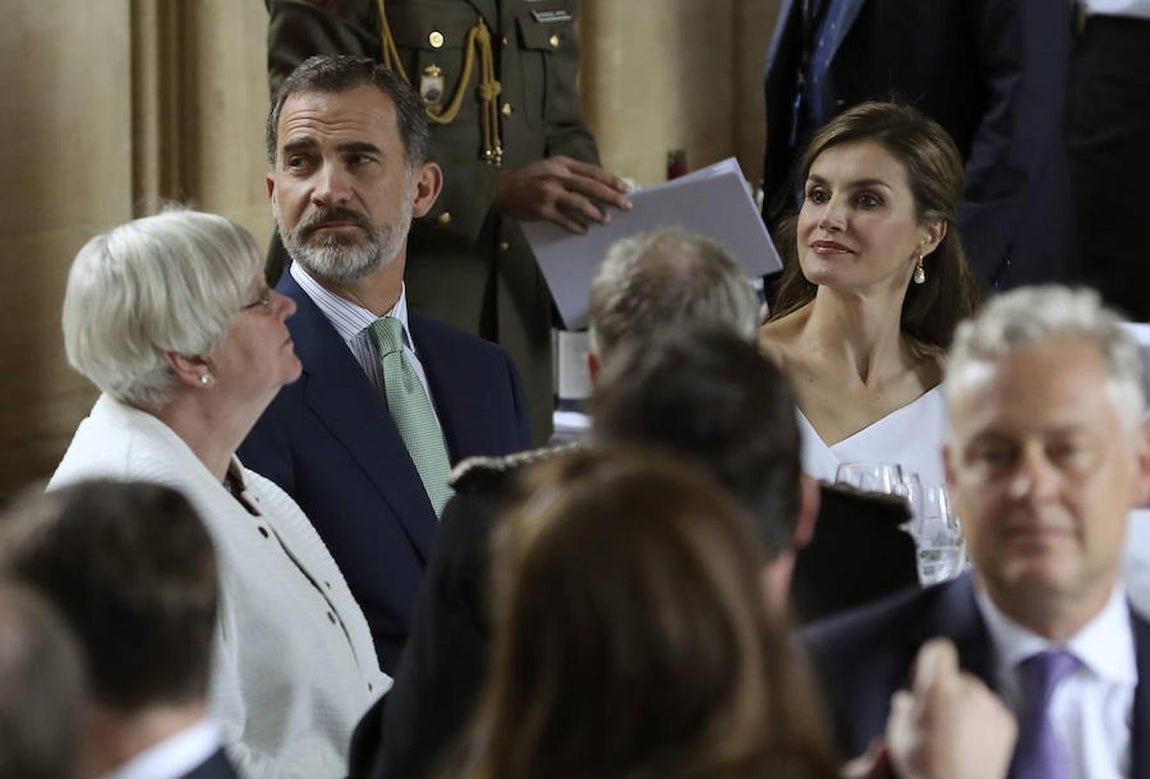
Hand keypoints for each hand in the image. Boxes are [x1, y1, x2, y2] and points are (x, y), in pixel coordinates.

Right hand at [492, 155, 631, 233]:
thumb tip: (597, 187)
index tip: (625, 188)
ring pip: (580, 204)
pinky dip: (576, 226)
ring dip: (595, 213)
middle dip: (611, 197)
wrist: (501, 188)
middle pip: (590, 187)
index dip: (610, 181)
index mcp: (562, 164)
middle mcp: (557, 176)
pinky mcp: (542, 210)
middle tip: (626, 206)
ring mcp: (549, 194)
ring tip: (606, 220)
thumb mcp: (549, 167)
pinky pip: (564, 220)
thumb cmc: (529, 178)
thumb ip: (570, 173)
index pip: (592, 172)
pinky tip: (584, 231)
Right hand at [886, 638, 1016, 778]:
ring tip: (953, 734)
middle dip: (945, 688)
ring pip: (974, 692)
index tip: (921, 680)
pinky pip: (990, 709)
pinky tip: (970, 743)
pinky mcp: (1007, 723)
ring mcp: (991, 707)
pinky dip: (980, 719)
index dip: (928, 661)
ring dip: (963, 704)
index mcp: (939, 688)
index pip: (939, 649)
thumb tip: (906, 699)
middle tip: (935, 717)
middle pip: (956, 674)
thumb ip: (902, 708)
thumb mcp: (897, 733)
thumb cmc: (922, 765)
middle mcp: (969, 691)